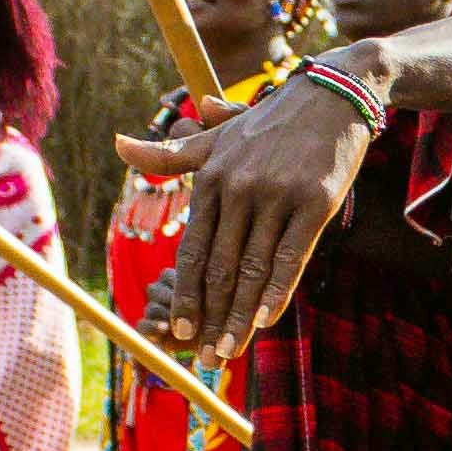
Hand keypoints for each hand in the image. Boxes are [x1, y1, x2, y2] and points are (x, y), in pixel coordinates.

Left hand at [133, 70, 376, 352]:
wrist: (334, 94)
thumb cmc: (273, 121)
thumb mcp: (218, 136)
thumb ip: (171, 155)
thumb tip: (118, 146)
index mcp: (212, 177)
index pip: (193, 249)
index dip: (185, 295)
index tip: (179, 330)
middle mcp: (239, 187)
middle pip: (219, 267)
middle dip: (210, 318)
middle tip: (205, 356)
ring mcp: (278, 195)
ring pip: (254, 269)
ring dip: (241, 317)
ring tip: (231, 351)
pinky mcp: (316, 201)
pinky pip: (292, 256)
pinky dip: (278, 291)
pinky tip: (267, 320)